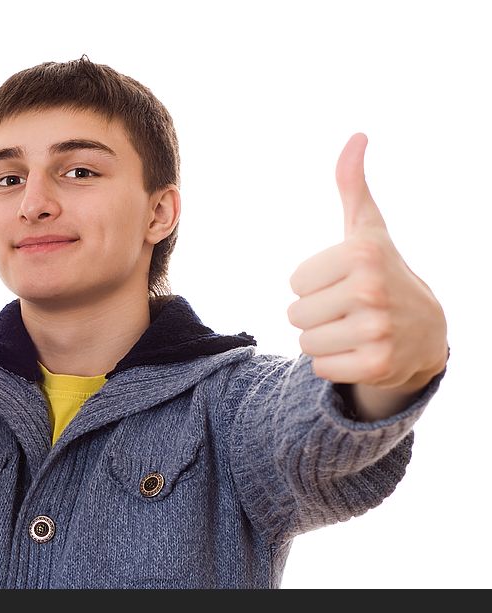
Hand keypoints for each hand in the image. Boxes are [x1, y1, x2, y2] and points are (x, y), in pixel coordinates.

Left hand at [286, 134, 447, 390]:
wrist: (425, 332)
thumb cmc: (382, 273)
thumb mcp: (367, 230)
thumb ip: (352, 186)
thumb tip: (356, 136)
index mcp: (361, 254)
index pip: (295, 282)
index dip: (314, 285)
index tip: (344, 282)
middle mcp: (372, 290)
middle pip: (295, 314)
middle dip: (315, 315)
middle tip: (349, 310)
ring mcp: (378, 330)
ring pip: (305, 343)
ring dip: (322, 341)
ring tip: (353, 330)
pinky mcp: (377, 365)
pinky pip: (320, 368)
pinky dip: (334, 365)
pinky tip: (359, 352)